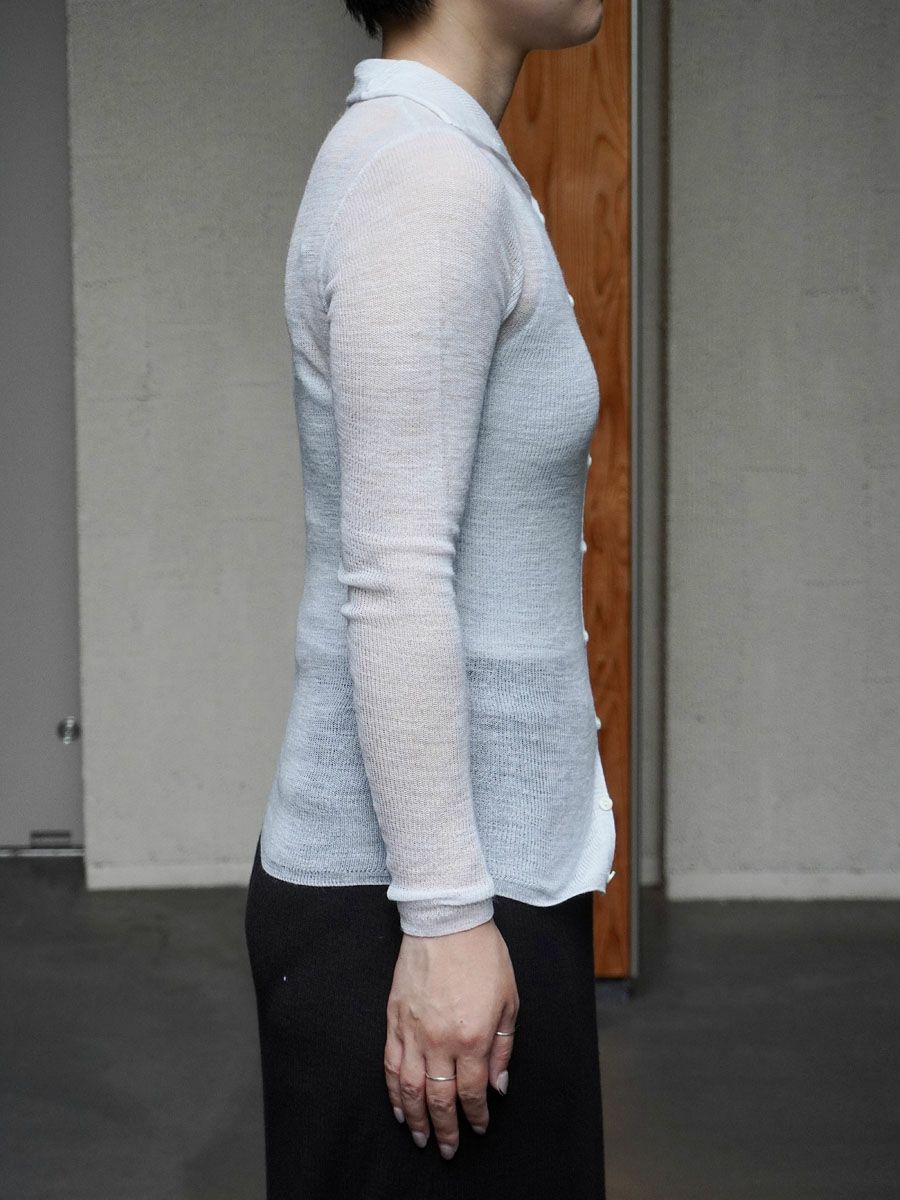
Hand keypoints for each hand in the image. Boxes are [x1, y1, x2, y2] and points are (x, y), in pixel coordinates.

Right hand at [383, 917, 518, 1159]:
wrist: (446, 922)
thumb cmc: (483, 956)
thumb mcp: (509, 1000)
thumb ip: (503, 1048)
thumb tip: (499, 1085)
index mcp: (473, 1038)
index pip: (472, 1092)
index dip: (476, 1115)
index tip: (480, 1126)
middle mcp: (440, 1042)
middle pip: (439, 1100)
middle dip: (446, 1130)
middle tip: (449, 1149)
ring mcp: (413, 1032)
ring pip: (410, 1090)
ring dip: (415, 1119)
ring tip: (420, 1138)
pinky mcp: (394, 1019)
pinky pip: (391, 1064)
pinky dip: (393, 1090)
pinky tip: (398, 1105)